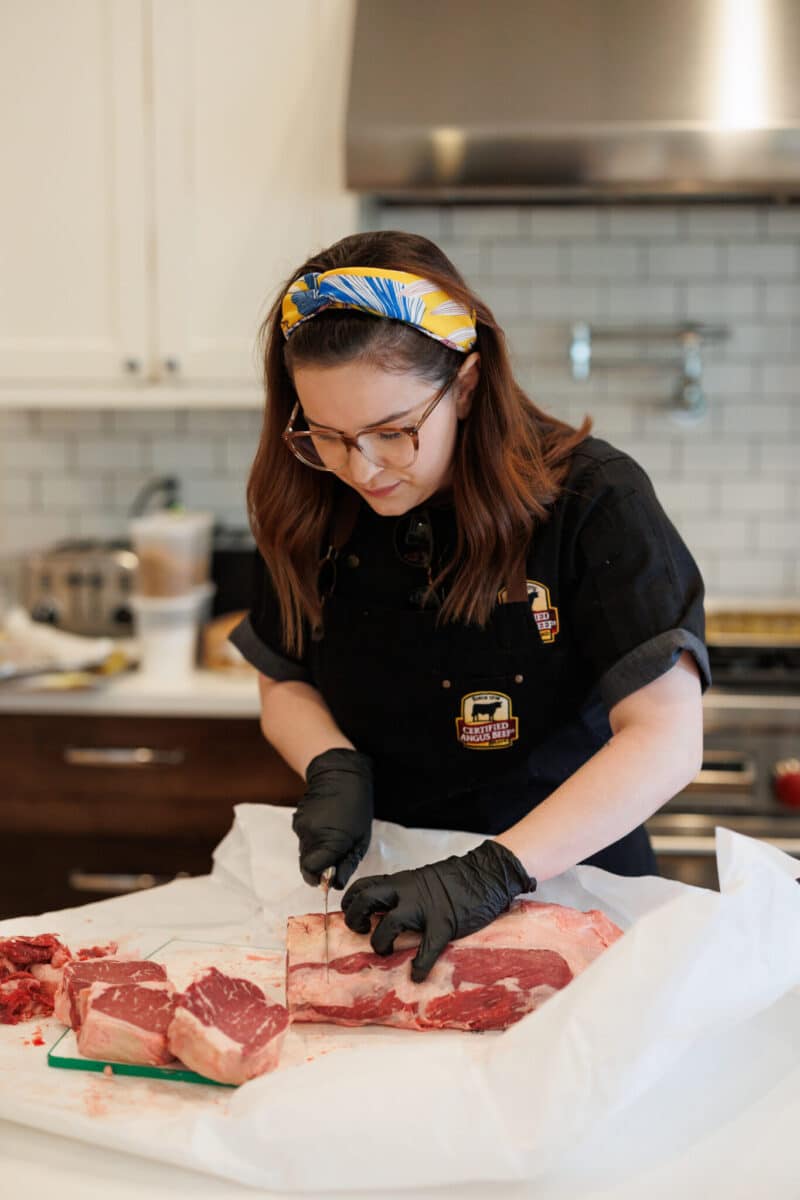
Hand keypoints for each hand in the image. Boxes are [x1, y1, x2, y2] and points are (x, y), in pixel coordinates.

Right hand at [292, 748, 373, 888]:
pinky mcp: (296, 819)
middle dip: (318, 866)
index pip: (311, 872)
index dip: (319, 878)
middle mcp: (310, 835)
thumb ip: (347, 864)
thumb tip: (336, 885)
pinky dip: (312, 838)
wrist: (340, 774)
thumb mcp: (361, 840)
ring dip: (316, 851)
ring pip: (304, 851)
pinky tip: (325, 825)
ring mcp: (301, 826)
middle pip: (306, 865)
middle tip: (335, 857)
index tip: (328, 877)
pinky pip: (303, 838)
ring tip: (333, 835)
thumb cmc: (357, 807)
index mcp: (330, 842)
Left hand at [341, 840, 534, 981]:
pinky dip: (420, 967)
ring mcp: (424, 909)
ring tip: (385, 952)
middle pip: (365, 900)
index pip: (363, 885)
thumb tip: (386, 910)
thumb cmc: (456, 879)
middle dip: (355, 919)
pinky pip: (427, 950)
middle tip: (362, 932)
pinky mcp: (443, 925)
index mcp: (401, 881)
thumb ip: (404, 892)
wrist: (486, 874)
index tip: (353, 915)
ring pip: (388, 924)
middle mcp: (407, 892)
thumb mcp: (422, 879)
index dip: (350, 902)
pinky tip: (418, 975)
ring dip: (380, 943)